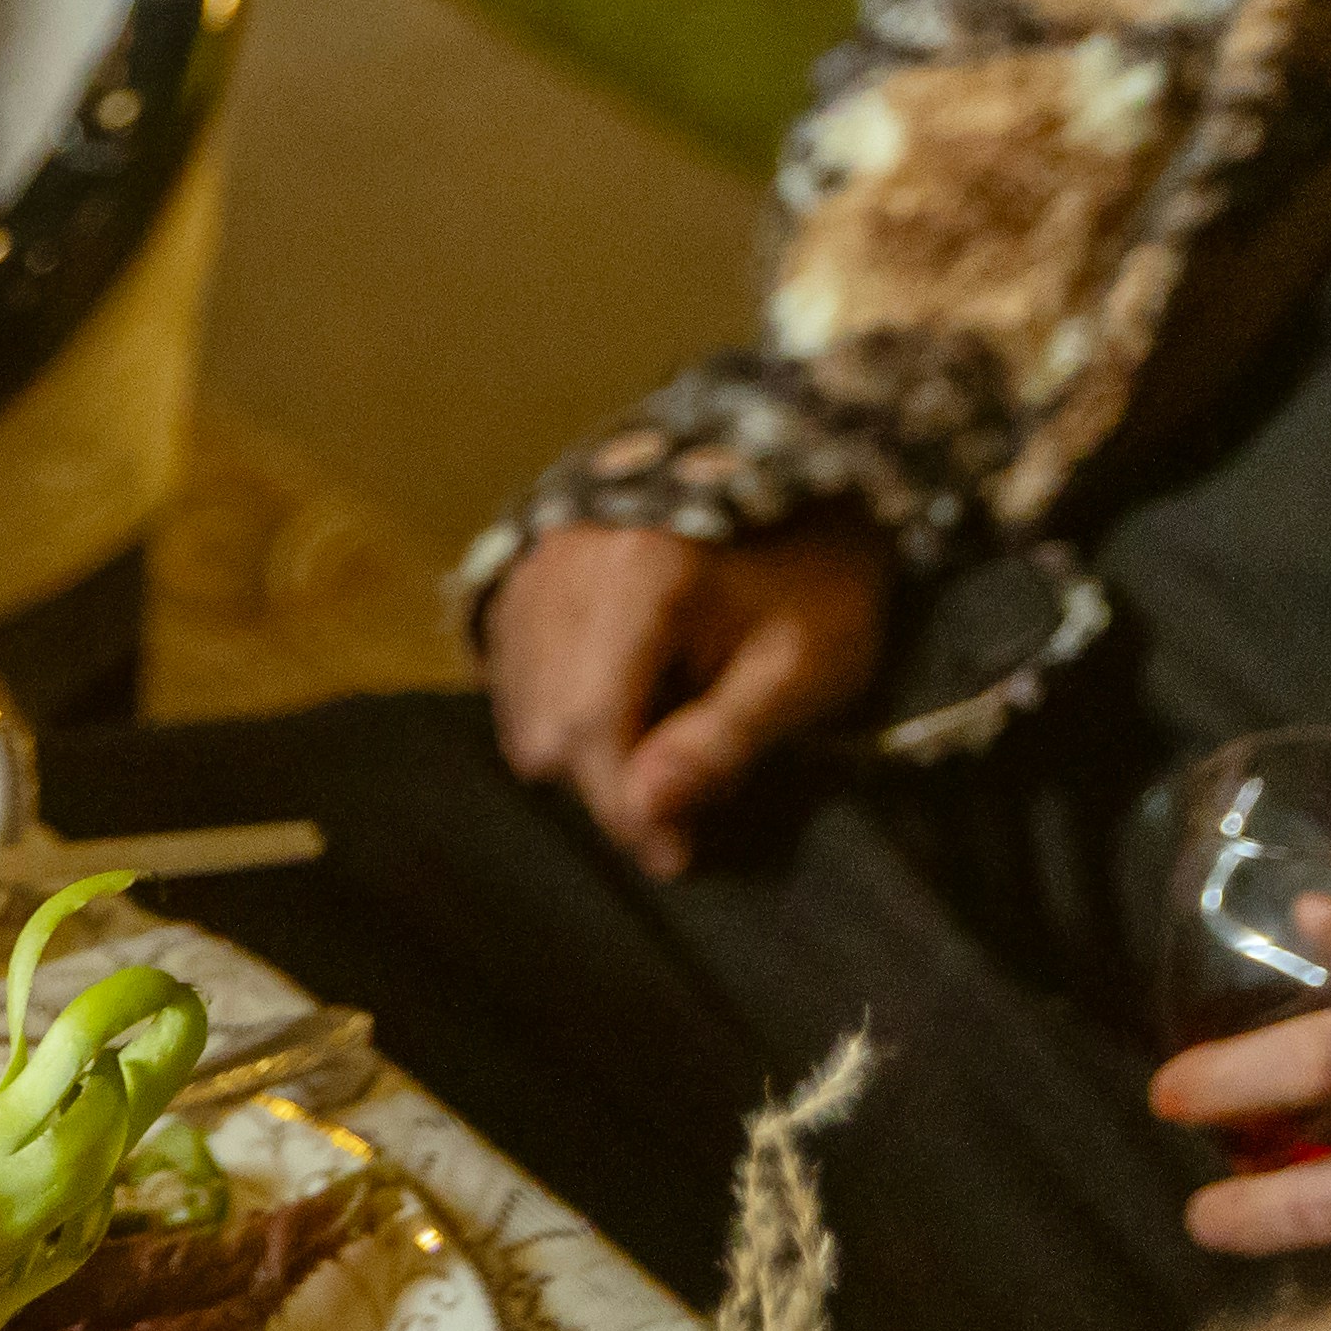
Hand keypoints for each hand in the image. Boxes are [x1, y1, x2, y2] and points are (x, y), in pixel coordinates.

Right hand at [485, 519, 888, 876]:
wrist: (797, 474)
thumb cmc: (816, 573)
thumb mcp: (805, 662)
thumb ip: (722, 738)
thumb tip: (647, 813)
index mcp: (638, 575)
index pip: (592, 722)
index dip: (624, 806)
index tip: (673, 856)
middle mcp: (565, 565)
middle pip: (547, 726)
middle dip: (609, 781)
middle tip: (684, 795)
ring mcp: (537, 569)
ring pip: (523, 710)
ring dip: (586, 752)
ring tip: (663, 743)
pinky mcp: (525, 578)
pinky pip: (513, 680)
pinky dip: (562, 714)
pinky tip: (628, 706)